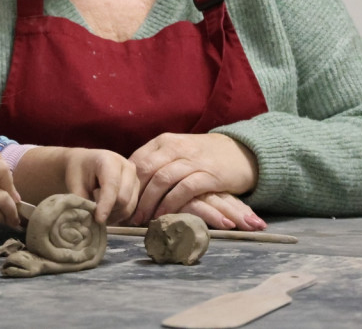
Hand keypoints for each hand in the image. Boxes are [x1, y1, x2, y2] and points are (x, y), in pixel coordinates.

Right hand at [0, 147, 19, 251]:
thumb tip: (4, 180)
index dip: (1, 166)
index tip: (1, 182)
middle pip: (2, 168)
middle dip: (10, 185)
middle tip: (10, 199)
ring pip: (3, 195)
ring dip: (11, 208)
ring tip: (10, 217)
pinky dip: (4, 218)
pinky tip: (3, 223)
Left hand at [62, 148, 139, 223]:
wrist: (86, 164)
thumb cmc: (78, 171)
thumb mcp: (74, 184)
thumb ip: (82, 201)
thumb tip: (87, 220)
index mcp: (109, 160)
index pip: (112, 185)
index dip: (106, 204)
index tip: (98, 219)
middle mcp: (127, 167)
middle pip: (123, 198)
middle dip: (107, 209)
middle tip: (92, 203)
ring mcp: (134, 179)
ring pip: (128, 207)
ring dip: (112, 214)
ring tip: (98, 206)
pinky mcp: (137, 190)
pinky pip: (130, 210)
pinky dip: (117, 215)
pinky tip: (106, 210)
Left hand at [128, 132, 262, 228]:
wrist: (241, 152)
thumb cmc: (204, 156)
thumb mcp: (177, 152)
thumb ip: (157, 162)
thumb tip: (130, 183)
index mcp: (164, 141)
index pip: (137, 160)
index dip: (127, 182)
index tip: (120, 201)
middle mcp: (176, 147)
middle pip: (146, 170)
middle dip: (134, 194)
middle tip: (126, 214)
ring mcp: (193, 160)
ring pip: (162, 180)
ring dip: (149, 202)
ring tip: (141, 219)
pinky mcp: (209, 174)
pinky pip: (184, 189)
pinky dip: (170, 203)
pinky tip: (164, 215)